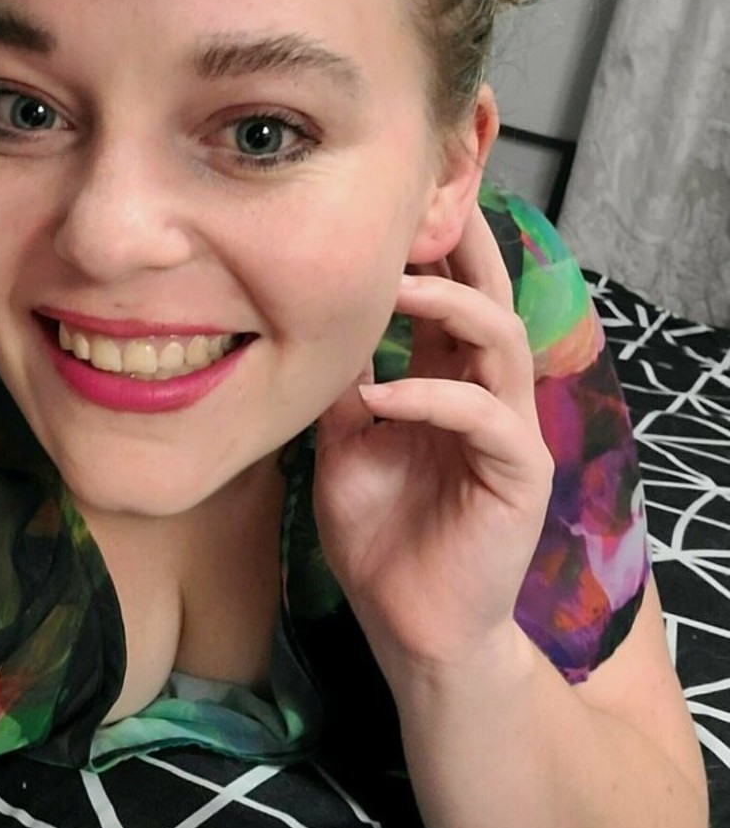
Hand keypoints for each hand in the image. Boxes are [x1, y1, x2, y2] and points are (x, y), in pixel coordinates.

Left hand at [313, 204, 553, 676]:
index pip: (450, 298)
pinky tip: (380, 396)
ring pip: (501, 340)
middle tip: (425, 201)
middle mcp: (484, 394)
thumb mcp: (343, 448)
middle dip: (463, 247)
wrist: (409, 626)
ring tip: (394, 290)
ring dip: (448, 307)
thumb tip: (308, 326)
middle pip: (490, 296)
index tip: (391, 203)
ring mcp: (508, 431)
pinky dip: (431, 396)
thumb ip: (340, 389)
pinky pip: (485, 415)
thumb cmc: (379, 536)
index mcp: (446, 383)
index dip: (429, 251)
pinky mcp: (519, 474)